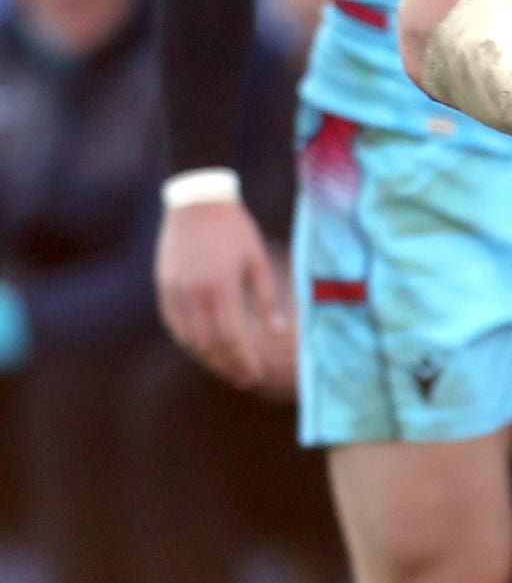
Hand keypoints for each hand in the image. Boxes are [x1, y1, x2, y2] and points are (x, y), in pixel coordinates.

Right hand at [155, 197, 294, 394]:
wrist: (195, 202)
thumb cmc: (234, 229)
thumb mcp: (257, 260)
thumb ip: (266, 298)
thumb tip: (278, 333)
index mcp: (220, 286)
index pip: (232, 337)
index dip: (244, 361)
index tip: (256, 376)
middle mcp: (193, 293)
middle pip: (209, 344)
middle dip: (228, 366)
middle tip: (245, 379)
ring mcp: (174, 291)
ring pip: (188, 338)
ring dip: (208, 358)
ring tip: (227, 368)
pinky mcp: (163, 286)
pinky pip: (173, 324)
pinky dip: (188, 341)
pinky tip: (203, 348)